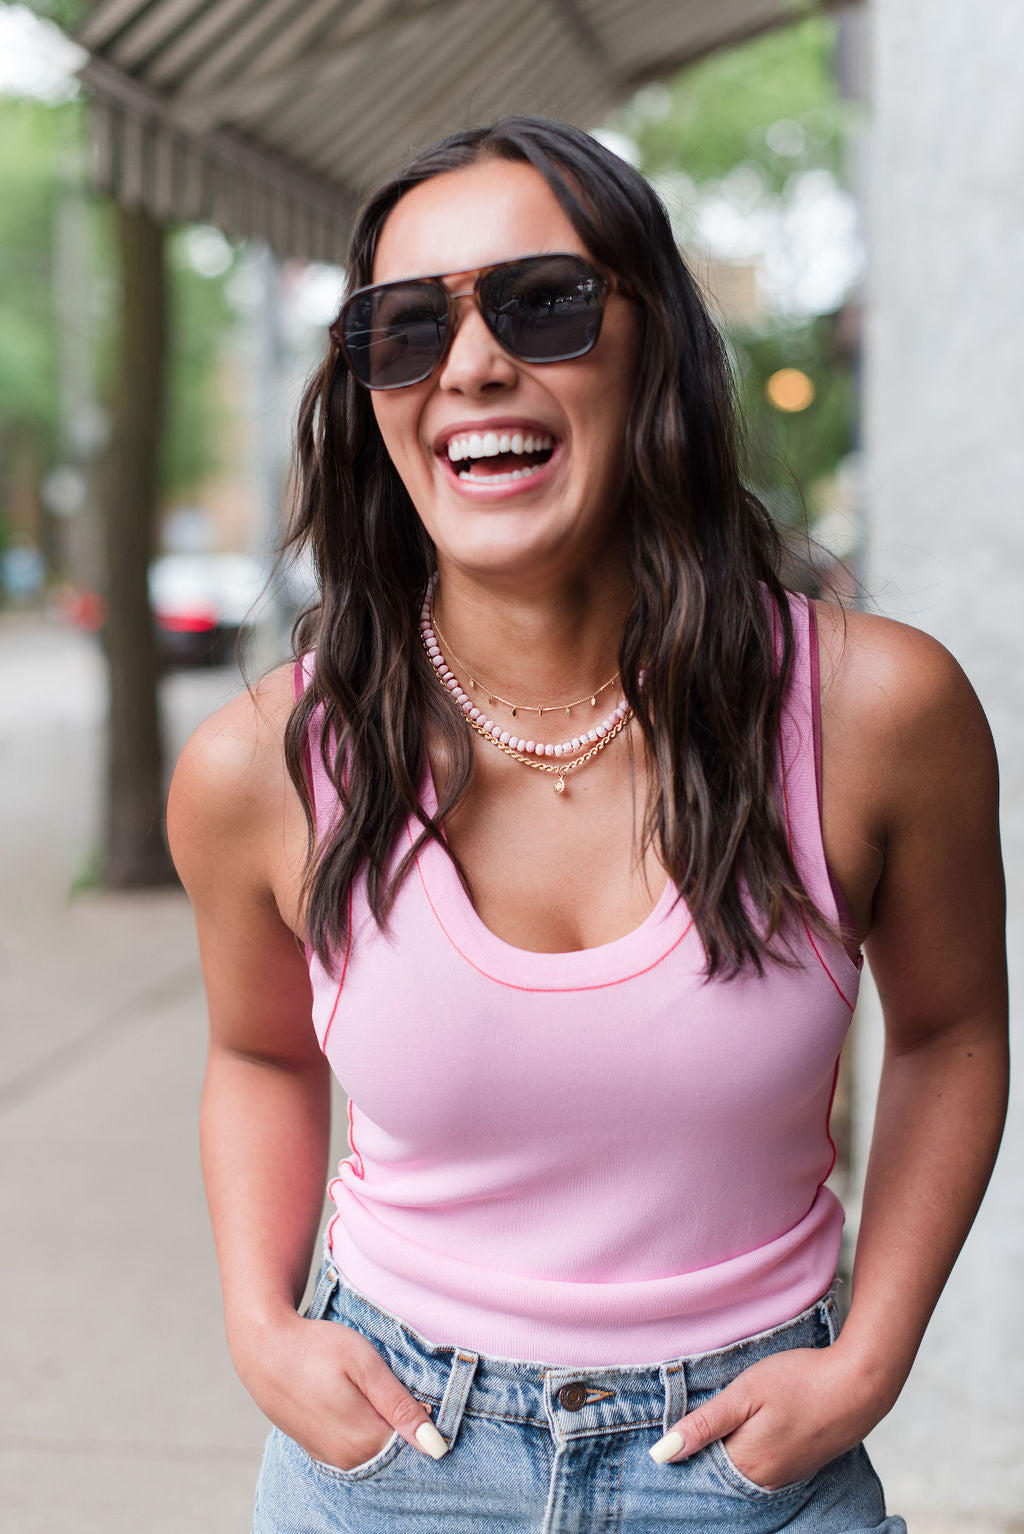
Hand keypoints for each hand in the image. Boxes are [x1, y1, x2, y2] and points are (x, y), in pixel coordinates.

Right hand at [238, 1309, 447, 1469]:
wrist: (262, 1350)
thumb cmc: (315, 1349)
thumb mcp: (365, 1365)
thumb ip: (400, 1406)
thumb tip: (435, 1446)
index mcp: (365, 1440)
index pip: (415, 1443)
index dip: (422, 1415)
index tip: (412, 1387)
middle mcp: (349, 1459)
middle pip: (395, 1448)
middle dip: (403, 1422)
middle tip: (387, 1382)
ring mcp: (331, 1458)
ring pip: (375, 1447)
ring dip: (381, 1423)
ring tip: (366, 1386)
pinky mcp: (319, 1450)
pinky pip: (354, 1447)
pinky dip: (362, 1428)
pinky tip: (353, 1399)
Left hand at [649, 1345, 883, 1490]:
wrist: (859, 1386)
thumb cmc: (800, 1381)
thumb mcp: (744, 1393)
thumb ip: (703, 1425)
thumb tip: (661, 1454)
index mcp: (744, 1463)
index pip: (697, 1468)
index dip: (684, 1447)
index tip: (675, 1427)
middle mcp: (763, 1479)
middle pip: (718, 1471)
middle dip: (704, 1450)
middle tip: (703, 1417)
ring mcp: (785, 1476)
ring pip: (741, 1469)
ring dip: (728, 1449)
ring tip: (728, 1418)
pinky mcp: (800, 1466)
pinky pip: (762, 1466)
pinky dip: (750, 1450)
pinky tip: (755, 1426)